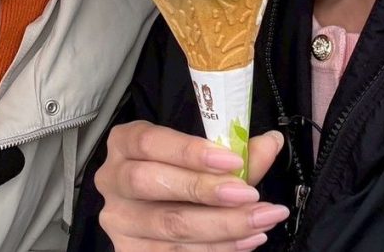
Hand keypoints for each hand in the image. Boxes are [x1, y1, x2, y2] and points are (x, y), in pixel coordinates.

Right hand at [96, 121, 287, 250]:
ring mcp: (119, 221)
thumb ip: (232, 152)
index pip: (149, 142)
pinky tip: (246, 240)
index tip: (233, 161)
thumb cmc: (177, 172)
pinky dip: (218, 248)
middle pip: (152, 184)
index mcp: (124, 143)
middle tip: (249, 195)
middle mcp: (112, 180)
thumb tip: (271, 142)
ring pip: (169, 226)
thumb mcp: (197, 155)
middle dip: (206, 191)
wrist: (154, 207)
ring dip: (223, 225)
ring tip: (261, 220)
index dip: (189, 151)